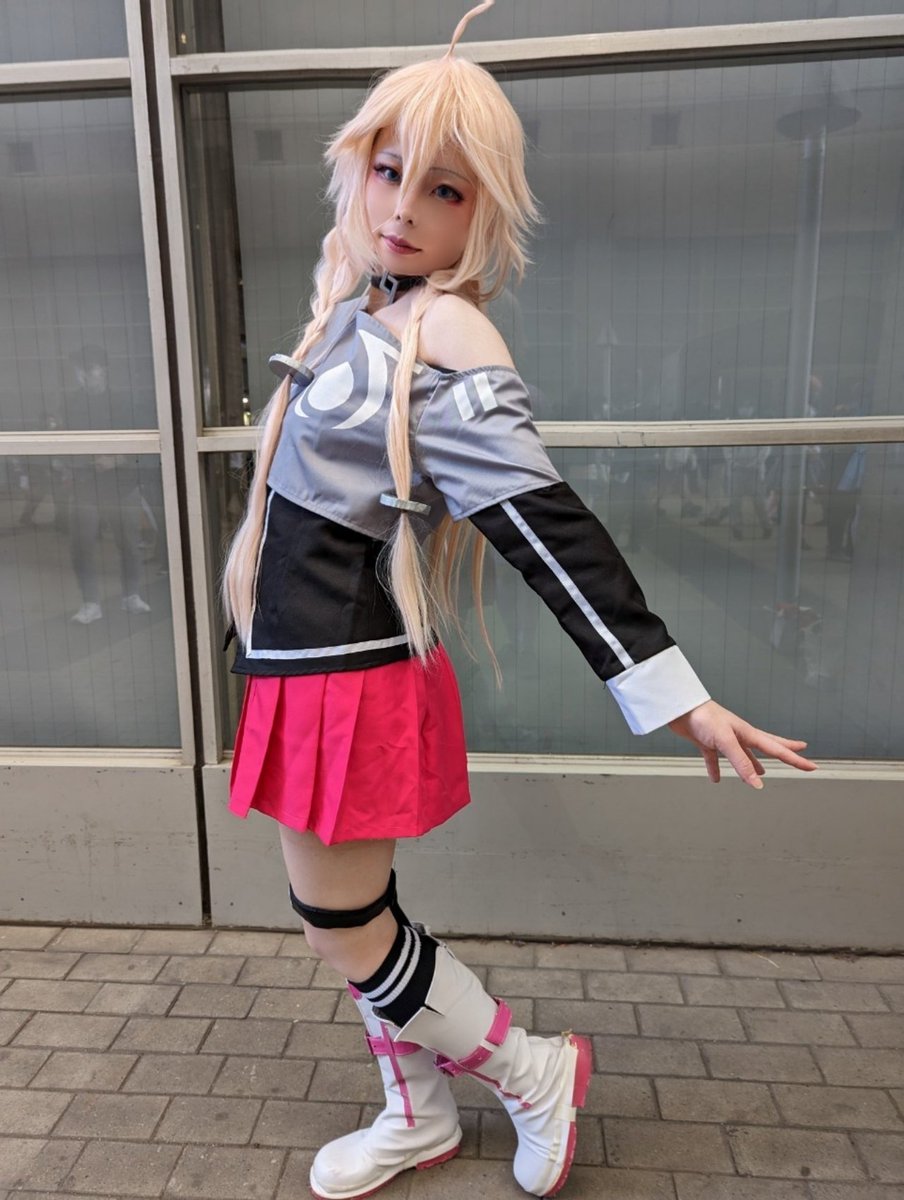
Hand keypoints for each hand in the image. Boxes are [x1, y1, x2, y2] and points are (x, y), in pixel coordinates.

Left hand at [668, 699, 816, 788]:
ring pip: (743, 755)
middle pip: (767, 747)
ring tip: (761, 773)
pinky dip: (716, 769)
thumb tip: (758, 783)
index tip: (812, 766)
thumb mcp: (726, 741)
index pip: (777, 749)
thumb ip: (742, 763)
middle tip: (800, 754)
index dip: (795, 759)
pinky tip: (715, 778)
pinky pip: (714, 759)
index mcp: (748, 733)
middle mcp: (738, 735)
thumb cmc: (703, 717)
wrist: (678, 707)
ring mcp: (723, 739)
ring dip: (752, 764)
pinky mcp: (706, 742)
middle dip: (784, 752)